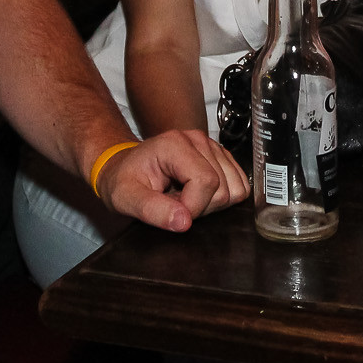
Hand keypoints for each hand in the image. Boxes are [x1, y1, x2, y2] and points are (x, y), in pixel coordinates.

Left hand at [94, 127, 249, 230]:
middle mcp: (198, 140)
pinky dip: (222, 198)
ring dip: (212, 204)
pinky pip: (240, 186)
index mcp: (175, 144)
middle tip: (174, 204)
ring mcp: (212, 147)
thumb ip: (151, 210)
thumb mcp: (125, 198)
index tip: (171, 213)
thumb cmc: (123, 181)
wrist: (123, 168)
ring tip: (185, 198)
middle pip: (223, 188)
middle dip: (201, 207)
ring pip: (236, 189)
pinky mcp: (221, 157)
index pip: (206, 182)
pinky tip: (197, 195)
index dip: (193, 207)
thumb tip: (184, 222)